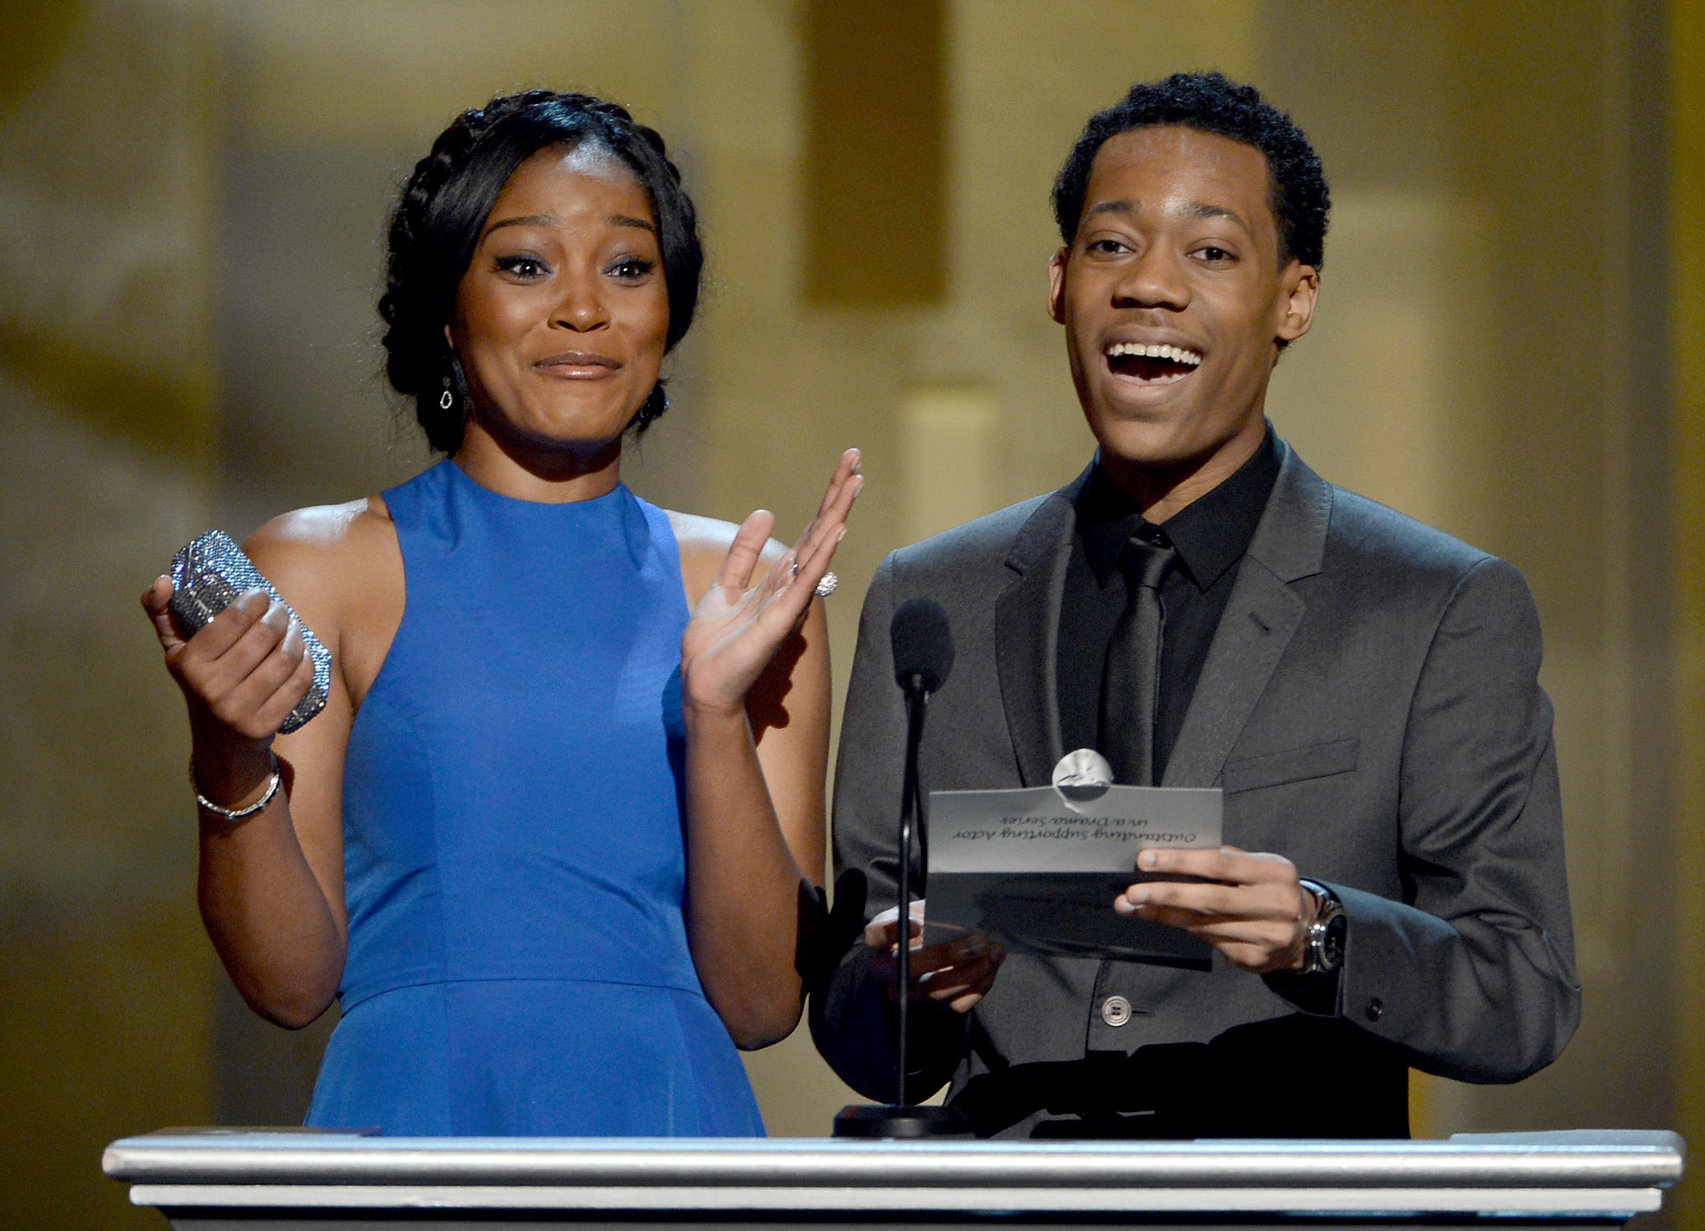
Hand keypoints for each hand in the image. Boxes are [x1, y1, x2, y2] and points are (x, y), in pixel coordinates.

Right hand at [141, 577, 314, 752]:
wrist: (218, 740)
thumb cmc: (200, 681)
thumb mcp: (176, 650)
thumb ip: (162, 612)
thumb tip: (163, 581)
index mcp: (189, 664)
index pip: (234, 620)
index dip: (255, 601)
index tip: (262, 595)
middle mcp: (211, 688)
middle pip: (264, 636)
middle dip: (279, 616)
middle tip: (282, 611)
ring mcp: (238, 710)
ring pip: (284, 659)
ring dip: (296, 637)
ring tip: (294, 629)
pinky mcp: (263, 726)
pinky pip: (297, 684)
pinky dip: (306, 663)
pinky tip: (303, 654)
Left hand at [680, 449, 861, 715]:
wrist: (704, 682)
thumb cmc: (715, 643)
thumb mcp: (725, 584)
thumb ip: (744, 552)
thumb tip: (765, 512)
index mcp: (781, 577)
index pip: (810, 529)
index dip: (827, 496)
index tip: (846, 462)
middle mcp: (792, 585)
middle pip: (820, 532)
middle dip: (837, 494)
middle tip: (856, 457)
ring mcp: (789, 602)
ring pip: (818, 551)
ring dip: (836, 515)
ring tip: (855, 482)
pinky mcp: (780, 621)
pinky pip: (803, 583)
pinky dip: (820, 557)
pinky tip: (835, 531)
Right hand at [864, 903, 1004, 1013]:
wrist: (935, 943)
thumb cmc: (926, 922)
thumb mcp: (921, 908)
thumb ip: (926, 909)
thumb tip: (946, 916)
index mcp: (880, 941)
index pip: (874, 936)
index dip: (889, 932)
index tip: (915, 923)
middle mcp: (890, 973)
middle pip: (910, 970)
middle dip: (947, 955)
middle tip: (978, 940)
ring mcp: (913, 992)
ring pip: (937, 990)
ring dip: (972, 971)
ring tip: (993, 949)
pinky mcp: (937, 1005)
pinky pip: (958, 1003)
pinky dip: (980, 984)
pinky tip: (992, 963)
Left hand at [1113, 844, 1312, 973]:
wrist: (1304, 931)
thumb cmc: (1268, 888)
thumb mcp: (1257, 866)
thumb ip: (1223, 861)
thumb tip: (1168, 859)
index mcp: (1275, 872)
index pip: (1220, 864)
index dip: (1180, 862)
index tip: (1146, 860)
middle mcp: (1275, 905)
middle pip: (1209, 898)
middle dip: (1165, 893)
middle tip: (1131, 891)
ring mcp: (1266, 936)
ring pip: (1203, 924)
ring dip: (1163, 914)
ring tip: (1132, 906)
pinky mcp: (1254, 958)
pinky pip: (1209, 941)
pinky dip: (1183, 927)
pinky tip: (1161, 918)